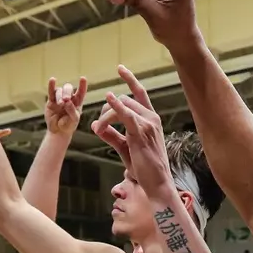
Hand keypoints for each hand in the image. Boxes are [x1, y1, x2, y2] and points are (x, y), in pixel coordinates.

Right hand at [44, 77, 87, 135]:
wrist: (58, 131)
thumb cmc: (69, 125)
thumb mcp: (74, 119)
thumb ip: (72, 110)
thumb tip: (67, 101)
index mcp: (77, 102)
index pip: (81, 92)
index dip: (82, 85)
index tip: (83, 78)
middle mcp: (69, 98)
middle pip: (68, 88)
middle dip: (67, 92)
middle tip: (66, 100)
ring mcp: (59, 98)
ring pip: (59, 91)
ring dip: (60, 96)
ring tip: (60, 104)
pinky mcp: (51, 101)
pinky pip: (51, 92)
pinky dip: (51, 86)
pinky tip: (52, 80)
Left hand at [91, 66, 172, 206]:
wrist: (157, 183)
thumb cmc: (144, 168)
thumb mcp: (125, 148)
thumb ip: (112, 135)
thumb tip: (95, 125)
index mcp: (151, 119)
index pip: (140, 93)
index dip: (130, 79)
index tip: (120, 68)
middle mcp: (152, 118)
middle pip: (124, 100)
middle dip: (106, 110)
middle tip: (98, 126)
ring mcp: (148, 124)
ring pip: (122, 106)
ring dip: (105, 116)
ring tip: (98, 129)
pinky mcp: (141, 133)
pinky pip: (126, 114)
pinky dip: (116, 106)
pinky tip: (108, 99)